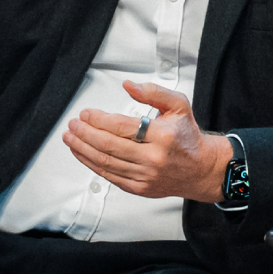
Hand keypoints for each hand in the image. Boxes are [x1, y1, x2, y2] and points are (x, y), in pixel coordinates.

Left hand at [63, 80, 231, 200]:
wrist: (202, 170)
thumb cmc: (187, 137)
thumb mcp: (178, 106)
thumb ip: (153, 92)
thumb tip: (128, 85)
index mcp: (162, 136)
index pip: (121, 126)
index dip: (98, 119)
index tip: (86, 114)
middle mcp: (153, 158)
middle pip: (108, 145)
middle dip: (85, 133)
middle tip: (73, 124)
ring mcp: (145, 175)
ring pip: (105, 162)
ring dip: (82, 149)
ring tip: (70, 138)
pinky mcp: (139, 188)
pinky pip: (108, 175)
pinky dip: (90, 163)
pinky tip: (81, 153)